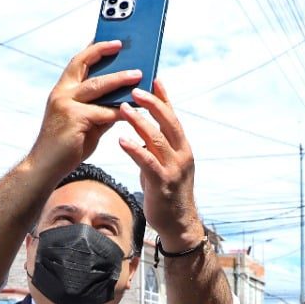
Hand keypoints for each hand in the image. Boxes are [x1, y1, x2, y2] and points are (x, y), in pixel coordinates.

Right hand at [28, 40, 140, 180]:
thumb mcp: (86, 122)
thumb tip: (124, 100)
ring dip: (120, 79)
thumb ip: (101, 109)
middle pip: (85, 65)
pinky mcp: (74, 119)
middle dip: (106, 54)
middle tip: (126, 47)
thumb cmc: (67, 146)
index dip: (94, 48)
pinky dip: (119, 109)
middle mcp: (61, 93)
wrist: (45, 167)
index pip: (78, 62)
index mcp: (62, 91)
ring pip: (97, 85)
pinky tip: (133, 109)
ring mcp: (66, 105)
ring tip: (138, 75)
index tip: (111, 39)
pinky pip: (103, 111)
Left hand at [117, 79, 199, 249]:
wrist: (178, 225)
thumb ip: (157, 148)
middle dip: (152, 103)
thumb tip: (142, 133)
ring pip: (157, 139)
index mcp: (182, 147)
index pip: (173, 117)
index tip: (154, 78)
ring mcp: (173, 169)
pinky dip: (134, 149)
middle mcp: (181, 155)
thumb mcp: (165, 165)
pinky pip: (147, 162)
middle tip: (135, 88)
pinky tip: (121, 140)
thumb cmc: (167, 193)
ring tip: (124, 108)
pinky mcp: (162, 184)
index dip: (164, 98)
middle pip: (168, 122)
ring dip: (140, 122)